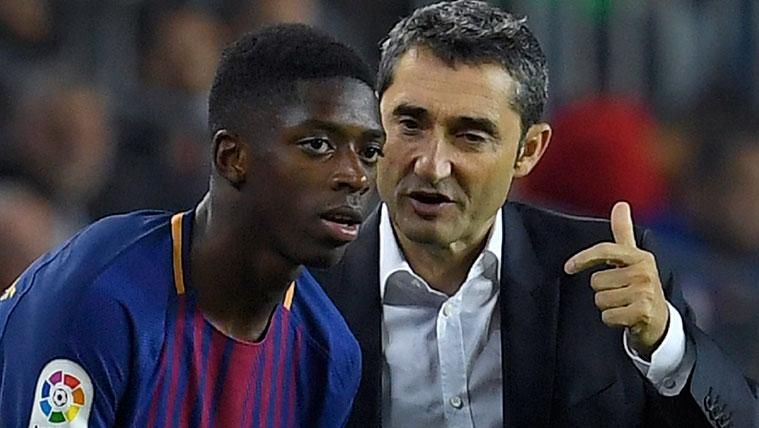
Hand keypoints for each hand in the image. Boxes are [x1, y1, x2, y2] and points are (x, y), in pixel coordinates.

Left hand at [564, 201, 668, 356]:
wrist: (659, 320)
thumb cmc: (639, 285)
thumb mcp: (633, 258)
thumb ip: (623, 231)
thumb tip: (621, 204)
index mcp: (640, 257)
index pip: (605, 251)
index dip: (584, 258)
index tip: (568, 267)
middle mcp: (644, 272)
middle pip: (597, 281)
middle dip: (602, 290)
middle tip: (620, 293)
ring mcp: (645, 293)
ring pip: (600, 299)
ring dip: (607, 306)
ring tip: (623, 304)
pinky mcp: (642, 312)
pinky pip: (607, 316)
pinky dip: (611, 319)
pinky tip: (625, 317)